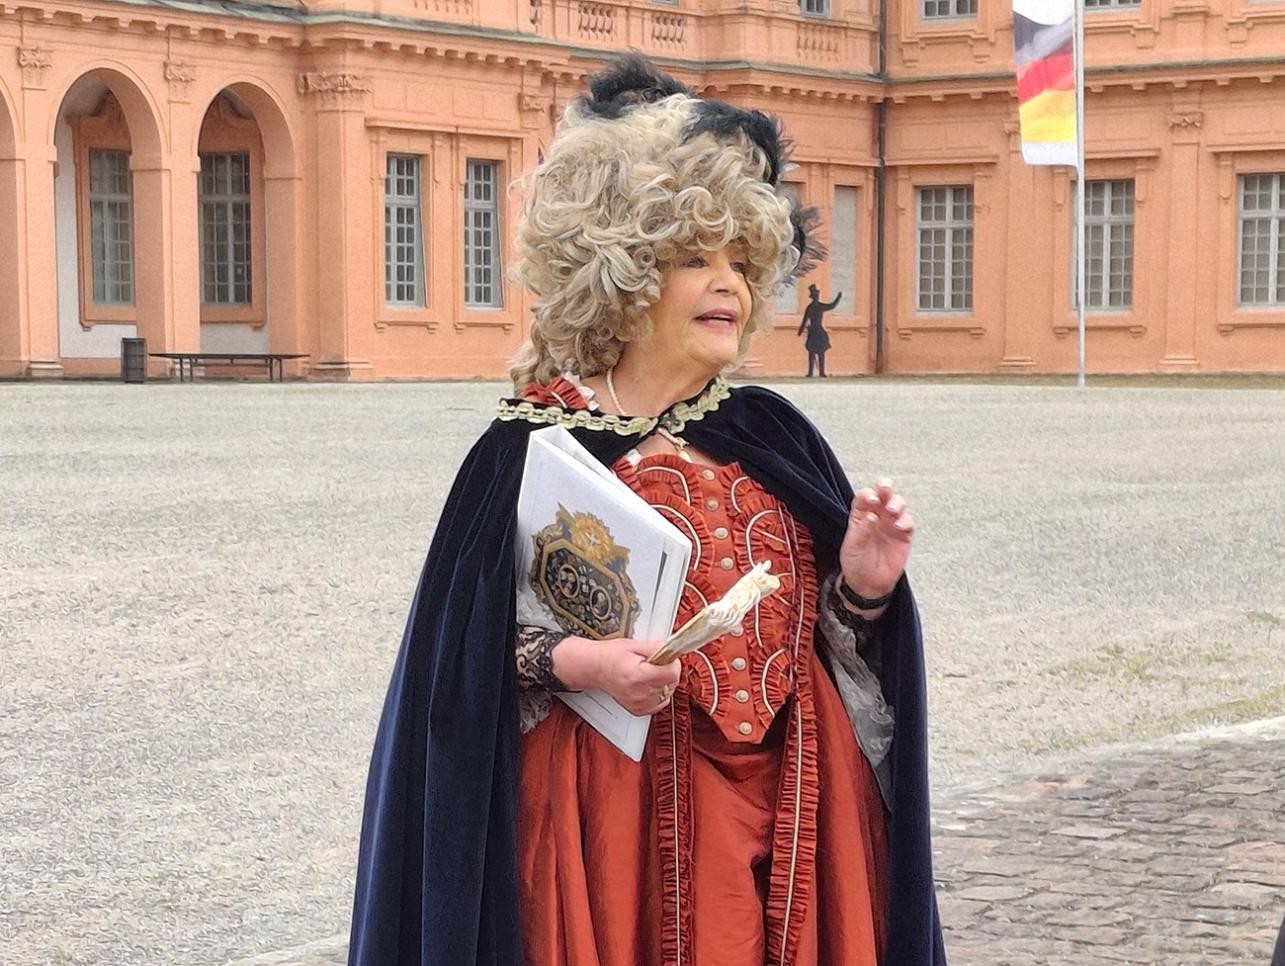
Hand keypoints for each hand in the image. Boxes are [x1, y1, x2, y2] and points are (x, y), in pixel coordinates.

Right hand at [554, 636, 681, 715]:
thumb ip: (657, 647)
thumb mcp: (634, 644)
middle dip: (668, 672)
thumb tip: (673, 649)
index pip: (672, 674)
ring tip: (649, 674)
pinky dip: (658, 694)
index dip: (672, 663)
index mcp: (637, 675)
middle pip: (671, 684)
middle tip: (655, 664)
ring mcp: (638, 704)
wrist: (595, 668)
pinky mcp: (638, 711)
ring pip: (668, 694)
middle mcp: (638, 693)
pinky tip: (647, 684)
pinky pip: (660, 703)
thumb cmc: (611, 656)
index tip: (667, 658)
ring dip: (663, 683)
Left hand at [838, 478, 913, 599]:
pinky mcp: (903, 535)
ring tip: (892, 511)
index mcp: (860, 514)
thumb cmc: (856, 563)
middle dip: (885, 487)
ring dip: (897, 503)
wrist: (868, 583)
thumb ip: (862, 530)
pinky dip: (905, 521)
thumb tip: (872, 516)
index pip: (865, 496)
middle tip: (885, 489)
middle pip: (883, 494)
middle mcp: (877, 515)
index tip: (871, 500)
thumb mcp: (853, 546)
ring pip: (898, 504)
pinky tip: (899, 526)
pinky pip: (908, 522)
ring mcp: (891, 524)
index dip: (868, 494)